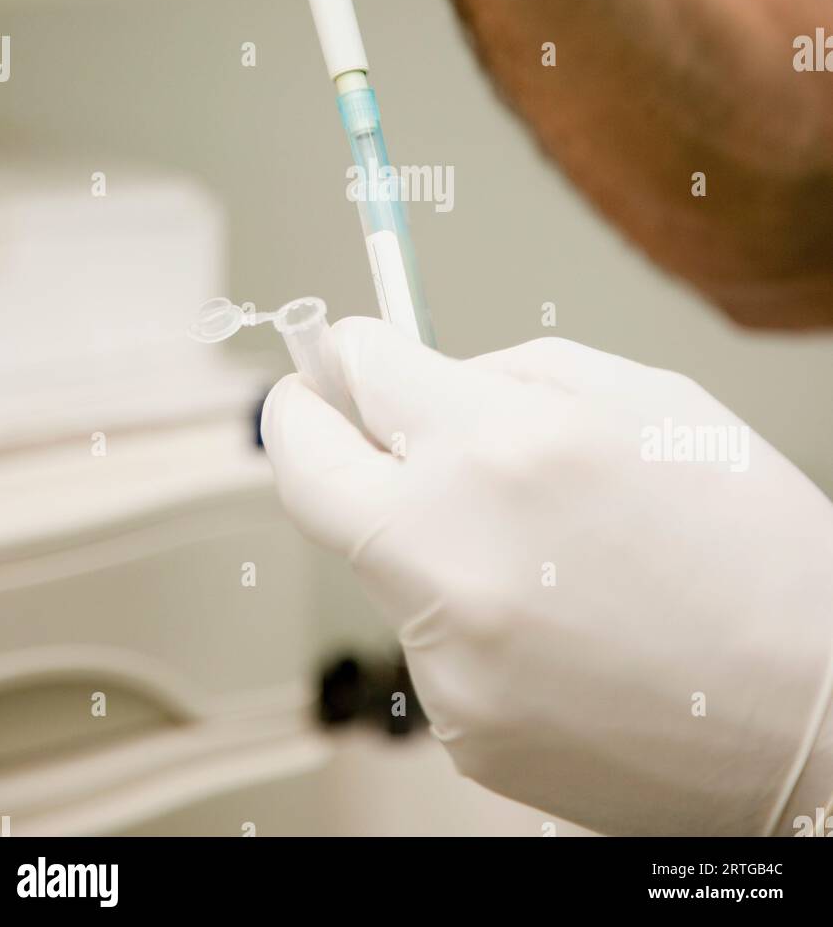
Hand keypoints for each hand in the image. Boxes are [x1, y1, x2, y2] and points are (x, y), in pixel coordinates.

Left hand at [263, 318, 832, 835]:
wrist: (821, 719)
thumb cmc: (755, 548)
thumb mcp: (653, 403)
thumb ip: (518, 371)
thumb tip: (426, 373)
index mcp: (503, 447)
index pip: (365, 373)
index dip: (351, 352)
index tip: (347, 351)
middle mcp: (452, 552)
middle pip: (307, 472)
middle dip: (300, 424)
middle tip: (309, 405)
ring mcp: (450, 655)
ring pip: (385, 562)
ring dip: (422, 532)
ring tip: (539, 550)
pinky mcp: (464, 730)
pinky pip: (435, 642)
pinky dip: (470, 615)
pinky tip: (559, 625)